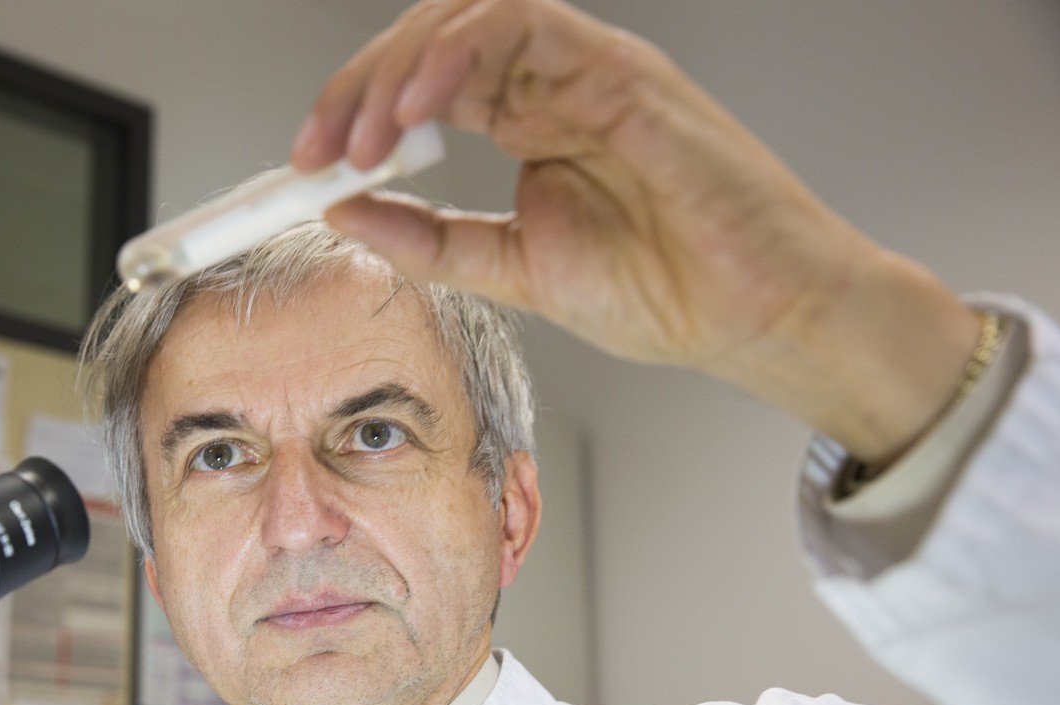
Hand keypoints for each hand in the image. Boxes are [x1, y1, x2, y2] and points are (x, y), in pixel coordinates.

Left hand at [294, 0, 979, 461]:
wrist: (752, 319)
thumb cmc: (666, 293)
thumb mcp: (512, 269)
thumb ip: (430, 239)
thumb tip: (346, 212)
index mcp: (531, 122)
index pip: (423, 86)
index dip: (356, 112)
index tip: (307, 165)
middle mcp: (553, 85)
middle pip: (431, 41)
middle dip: (358, 87)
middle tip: (316, 149)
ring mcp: (586, 70)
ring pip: (467, 15)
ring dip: (398, 68)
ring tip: (364, 137)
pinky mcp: (620, 68)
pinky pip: (520, 22)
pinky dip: (454, 54)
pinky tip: (417, 110)